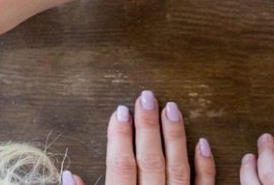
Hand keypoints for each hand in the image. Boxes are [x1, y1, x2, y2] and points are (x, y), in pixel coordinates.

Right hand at [65, 92, 213, 184]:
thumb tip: (68, 175)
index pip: (120, 166)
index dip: (119, 138)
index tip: (119, 111)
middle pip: (149, 160)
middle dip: (147, 126)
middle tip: (145, 97)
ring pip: (177, 168)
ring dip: (174, 137)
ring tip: (171, 108)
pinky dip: (205, 166)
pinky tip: (202, 142)